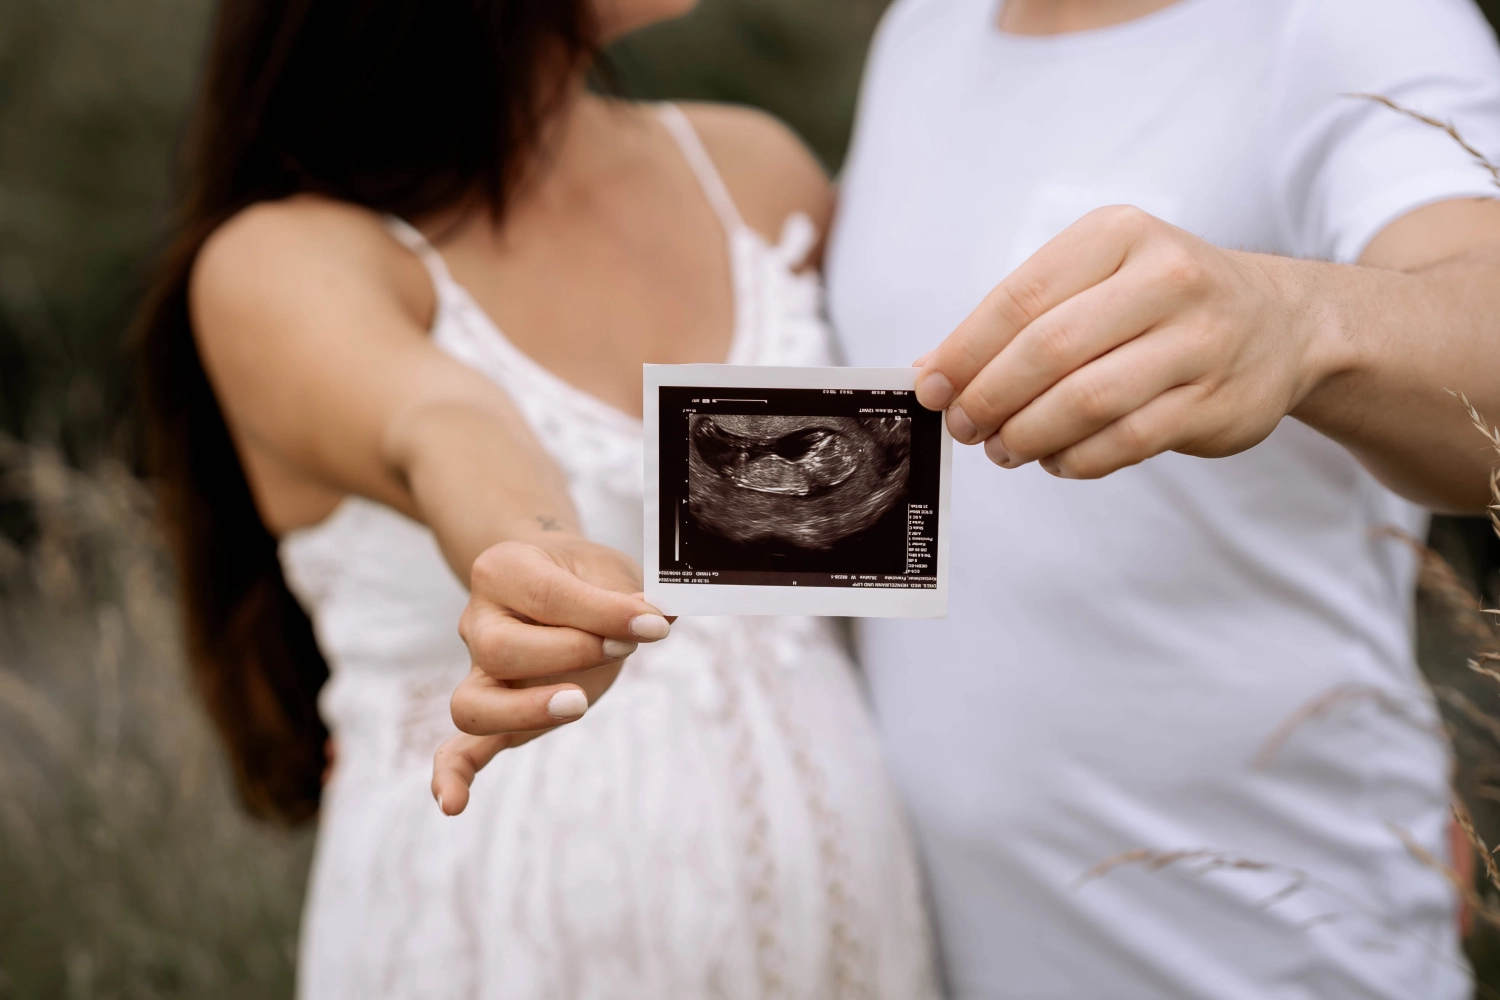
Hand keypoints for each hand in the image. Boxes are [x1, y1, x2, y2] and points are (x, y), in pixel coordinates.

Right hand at [430, 536, 671, 814]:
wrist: (552, 575)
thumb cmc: (583, 575)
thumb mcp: (609, 570)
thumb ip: (627, 597)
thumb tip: (656, 621)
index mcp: (503, 569)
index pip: (546, 595)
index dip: (603, 614)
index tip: (653, 625)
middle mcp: (479, 620)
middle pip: (499, 648)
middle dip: (569, 653)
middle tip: (621, 649)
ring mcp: (478, 669)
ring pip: (472, 703)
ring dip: (525, 710)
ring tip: (577, 704)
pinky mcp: (494, 708)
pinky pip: (461, 747)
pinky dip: (454, 775)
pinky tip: (455, 805)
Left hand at [914, 206, 1347, 478]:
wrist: (1282, 324)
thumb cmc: (1161, 301)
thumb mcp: (1097, 278)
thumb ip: (1021, 318)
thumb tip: (935, 371)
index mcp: (1119, 235)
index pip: (1020, 297)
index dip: (964, 351)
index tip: (930, 388)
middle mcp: (1167, 278)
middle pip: (1049, 350)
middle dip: (990, 397)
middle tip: (964, 427)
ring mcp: (1199, 341)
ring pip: (1087, 401)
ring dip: (1029, 435)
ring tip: (1004, 449)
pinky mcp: (1216, 401)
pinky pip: (1125, 441)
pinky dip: (1076, 459)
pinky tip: (1055, 459)